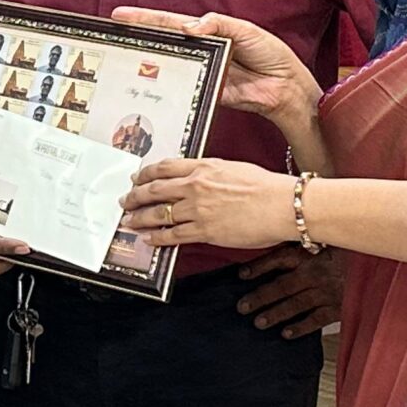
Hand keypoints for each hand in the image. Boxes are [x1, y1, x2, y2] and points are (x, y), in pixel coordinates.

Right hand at [112, 9, 320, 132]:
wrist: (284, 86)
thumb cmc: (270, 54)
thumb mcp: (245, 31)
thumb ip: (218, 24)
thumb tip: (189, 27)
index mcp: (208, 31)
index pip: (171, 22)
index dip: (146, 19)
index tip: (121, 15)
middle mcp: (199, 51)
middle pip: (163, 43)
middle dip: (138, 39)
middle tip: (114, 37)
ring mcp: (200, 73)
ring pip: (169, 67)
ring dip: (148, 65)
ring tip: (123, 61)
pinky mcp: (205, 92)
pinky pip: (183, 90)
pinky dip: (168, 89)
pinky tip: (149, 88)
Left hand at [120, 157, 287, 251]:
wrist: (282, 204)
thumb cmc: (265, 186)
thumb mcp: (232, 168)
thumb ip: (209, 171)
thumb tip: (195, 177)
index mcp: (202, 167)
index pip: (164, 167)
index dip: (145, 174)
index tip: (137, 178)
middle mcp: (195, 186)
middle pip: (154, 190)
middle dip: (135, 196)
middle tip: (125, 201)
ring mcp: (197, 209)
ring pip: (158, 214)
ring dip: (140, 218)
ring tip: (129, 221)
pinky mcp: (204, 231)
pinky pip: (173, 235)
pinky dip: (158, 238)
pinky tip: (150, 239)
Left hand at [236, 246, 343, 338]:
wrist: (373, 262)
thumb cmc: (341, 250)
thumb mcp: (321, 240)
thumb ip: (298, 245)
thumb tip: (270, 245)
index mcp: (309, 253)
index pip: (279, 259)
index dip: (259, 266)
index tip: (241, 275)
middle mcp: (316, 272)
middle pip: (283, 285)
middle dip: (260, 297)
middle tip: (242, 307)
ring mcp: (327, 291)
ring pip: (296, 304)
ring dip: (276, 314)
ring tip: (258, 323)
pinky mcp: (339, 307)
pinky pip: (317, 319)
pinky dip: (301, 327)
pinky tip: (285, 334)